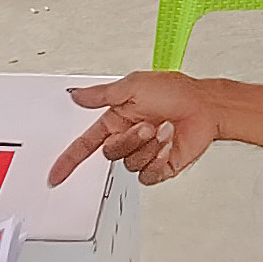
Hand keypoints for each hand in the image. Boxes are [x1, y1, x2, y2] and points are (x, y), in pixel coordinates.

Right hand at [51, 72, 220, 186]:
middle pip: (111, 153)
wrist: (206, 106)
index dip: (69, 160)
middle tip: (147, 125)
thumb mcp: (133, 85)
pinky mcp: (159, 166)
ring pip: (129, 164)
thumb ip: (101, 95)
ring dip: (149, 146)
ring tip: (164, 129)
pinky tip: (168, 144)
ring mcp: (144, 153)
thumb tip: (77, 95)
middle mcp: (128, 138)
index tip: (56, 174)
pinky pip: (147, 175)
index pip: (85, 144)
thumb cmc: (176, 91)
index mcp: (117, 120)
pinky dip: (157, 159)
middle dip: (129, 140)